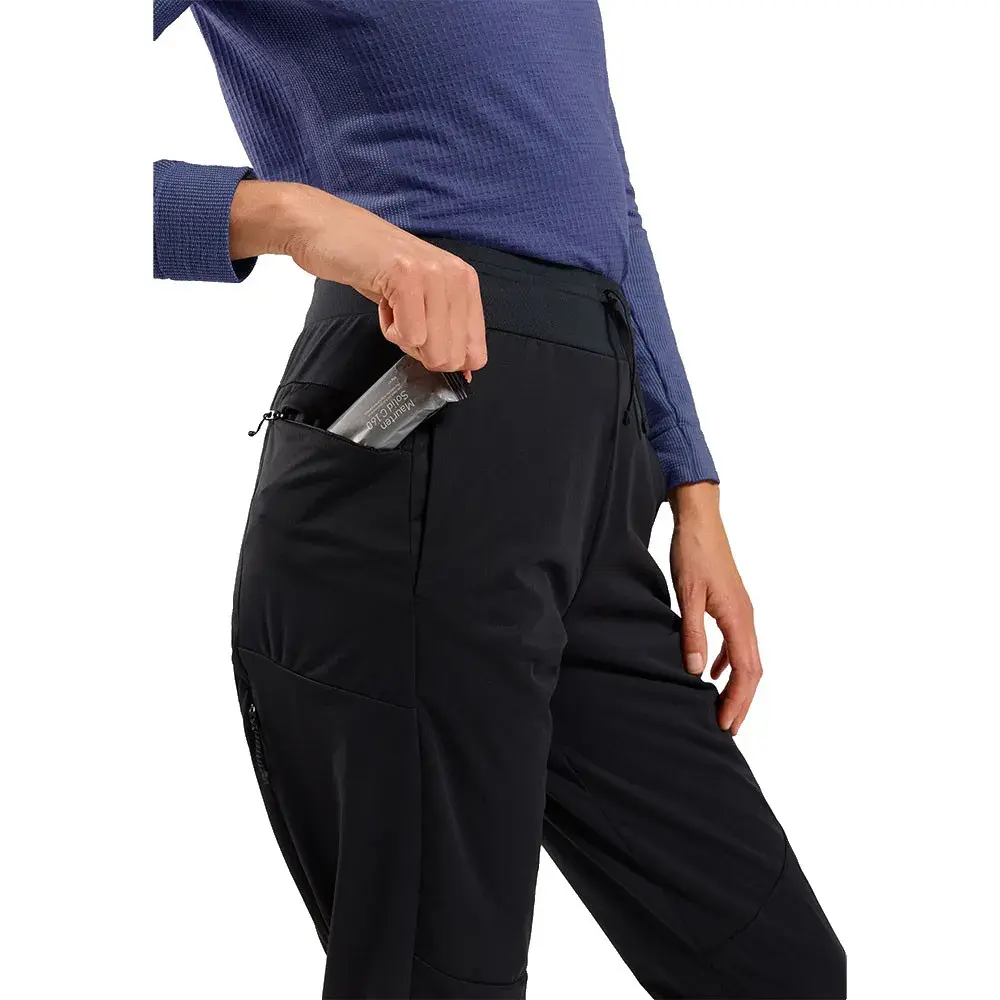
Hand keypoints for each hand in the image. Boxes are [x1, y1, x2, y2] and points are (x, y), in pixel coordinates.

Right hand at [230, 180, 486, 376]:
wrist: (327, 228)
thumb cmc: (372, 264)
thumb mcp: (421, 297)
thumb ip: (446, 331)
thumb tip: (464, 372)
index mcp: (466, 282)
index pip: (476, 353)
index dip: (444, 360)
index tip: (422, 338)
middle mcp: (457, 276)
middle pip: (453, 358)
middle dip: (421, 350)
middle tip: (402, 318)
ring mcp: (433, 274)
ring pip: (433, 350)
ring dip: (403, 338)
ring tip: (392, 304)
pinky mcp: (405, 276)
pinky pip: (408, 335)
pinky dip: (388, 328)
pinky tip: (383, 300)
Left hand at [668, 482, 761, 735]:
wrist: (700, 520)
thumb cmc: (693, 552)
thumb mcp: (687, 594)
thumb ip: (692, 633)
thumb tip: (695, 672)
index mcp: (739, 618)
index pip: (745, 671)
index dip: (738, 701)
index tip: (726, 725)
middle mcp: (746, 617)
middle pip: (752, 670)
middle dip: (741, 702)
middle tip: (727, 729)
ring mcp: (741, 611)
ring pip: (746, 658)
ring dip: (736, 685)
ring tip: (721, 708)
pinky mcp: (731, 604)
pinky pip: (736, 643)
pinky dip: (727, 663)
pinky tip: (710, 672)